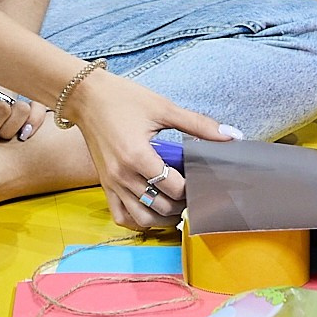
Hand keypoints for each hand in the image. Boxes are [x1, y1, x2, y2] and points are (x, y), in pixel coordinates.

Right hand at [59, 67, 240, 232]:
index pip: (174, 187)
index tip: (204, 181)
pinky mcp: (104, 185)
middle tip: (196, 194)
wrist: (85, 97)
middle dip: (183, 205)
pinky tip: (153, 211)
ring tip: (178, 206)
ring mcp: (111, 183)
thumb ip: (198, 124)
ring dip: (164, 218)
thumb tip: (232, 135)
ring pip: (142, 219)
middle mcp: (123, 175)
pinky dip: (138, 220)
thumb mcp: (163, 107)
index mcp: (137, 155)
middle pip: (161, 207)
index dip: (193, 188)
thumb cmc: (123, 99)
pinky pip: (121, 216)